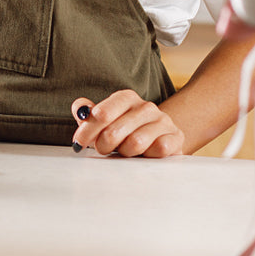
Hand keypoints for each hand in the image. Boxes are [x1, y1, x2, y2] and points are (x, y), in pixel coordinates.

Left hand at [70, 91, 184, 158]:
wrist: (159, 139)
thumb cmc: (126, 131)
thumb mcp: (106, 122)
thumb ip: (89, 114)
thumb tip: (79, 107)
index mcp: (127, 98)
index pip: (103, 113)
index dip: (88, 130)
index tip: (79, 143)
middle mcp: (146, 107)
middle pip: (115, 131)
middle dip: (103, 145)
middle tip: (102, 150)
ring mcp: (163, 121)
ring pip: (136, 143)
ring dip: (125, 153)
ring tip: (125, 152)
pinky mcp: (176, 137)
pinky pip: (159, 150)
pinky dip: (148, 156)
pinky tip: (145, 155)